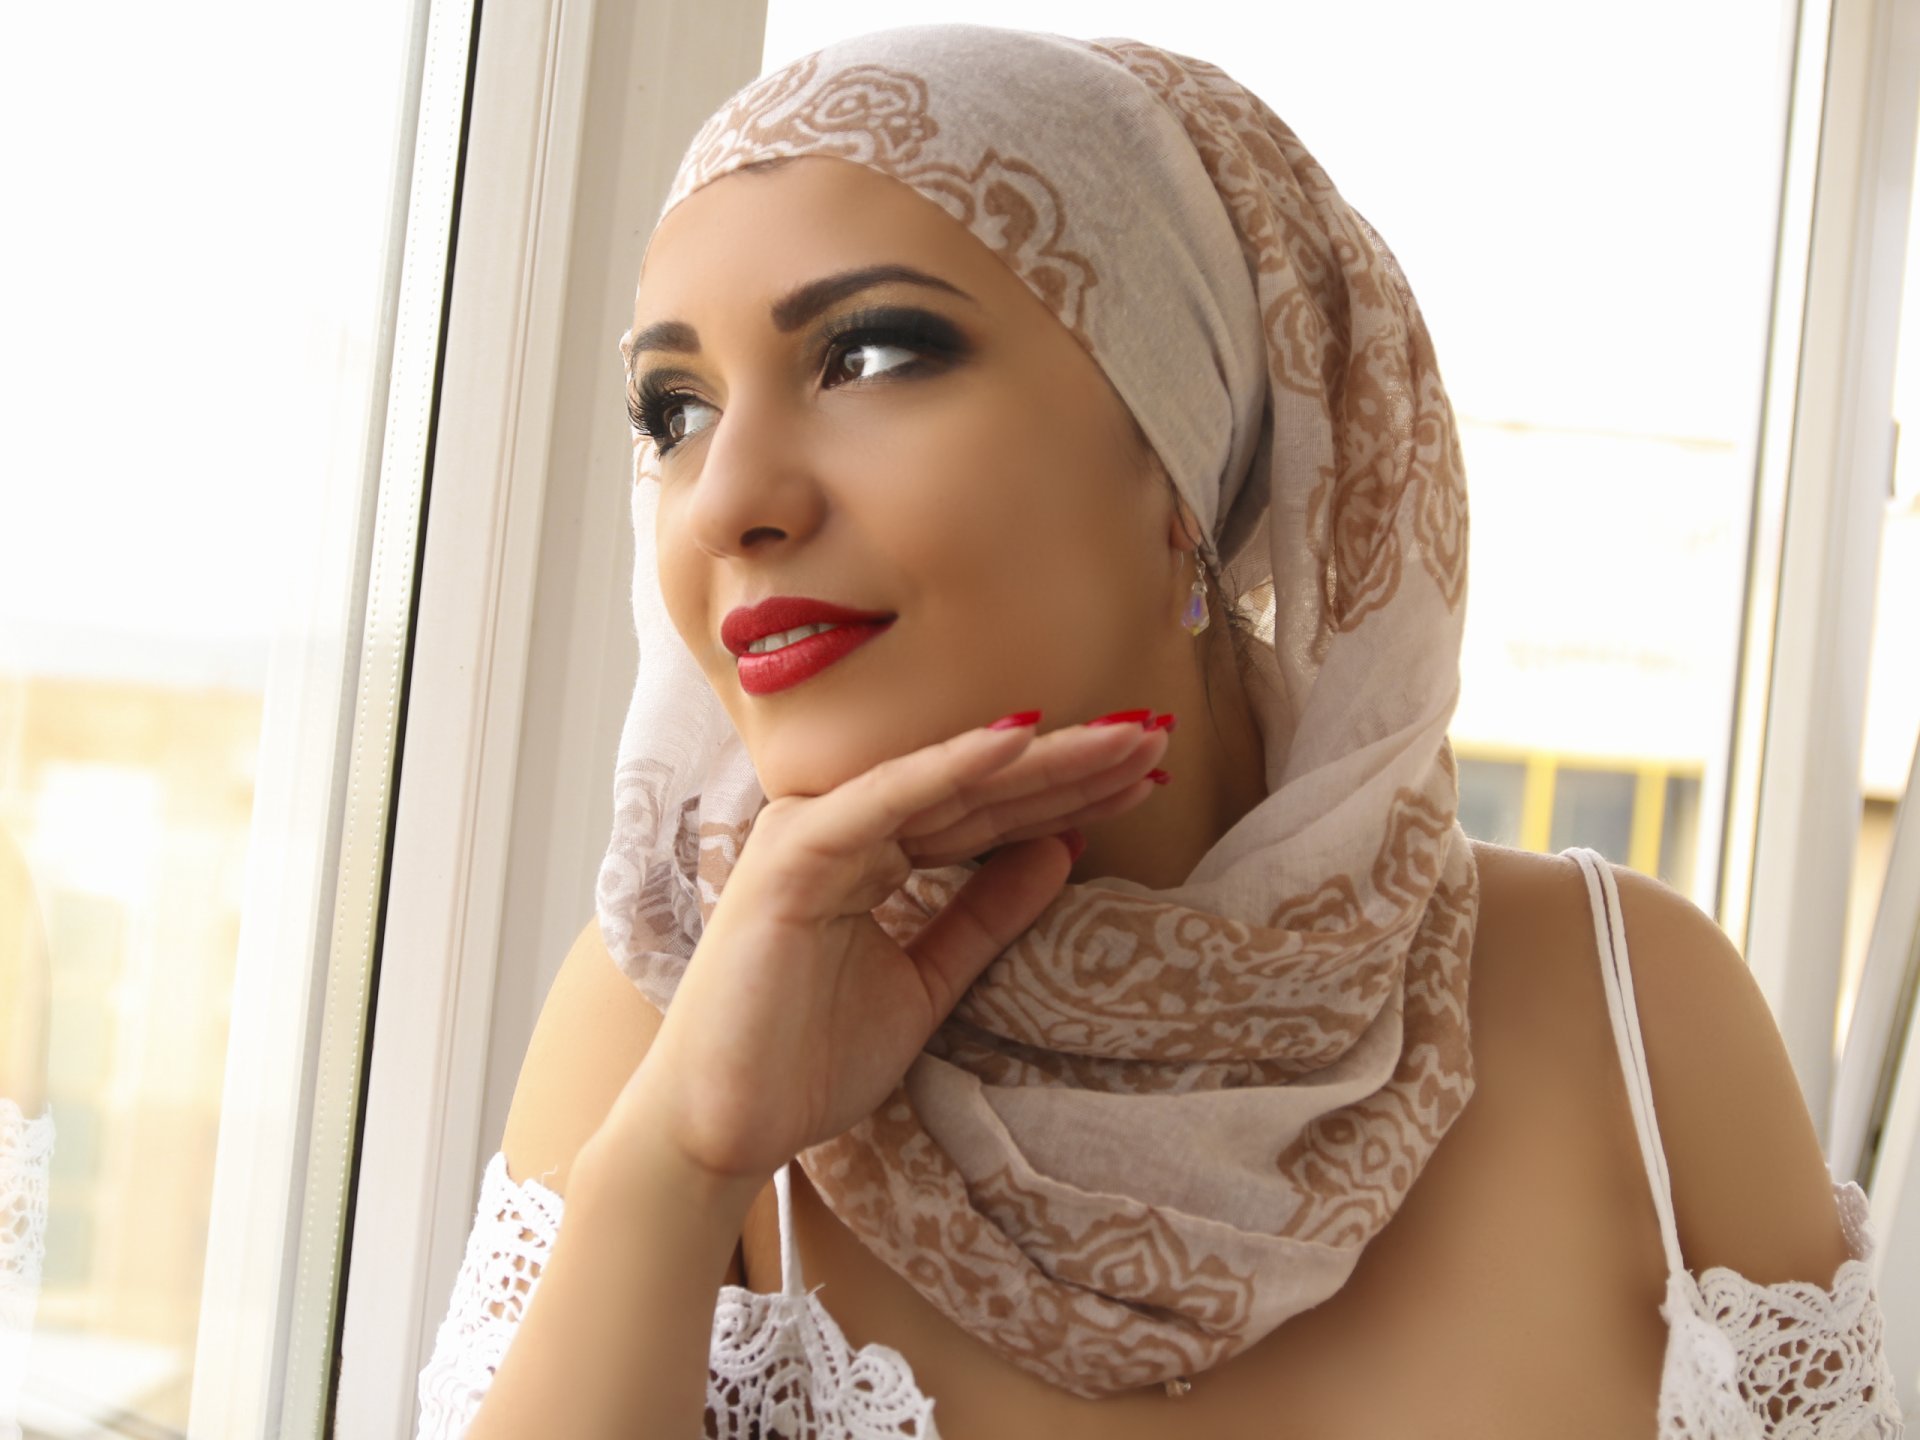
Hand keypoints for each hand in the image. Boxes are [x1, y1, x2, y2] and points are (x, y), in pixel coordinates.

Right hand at [598, 714, 1168, 1190]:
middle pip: (976, 790)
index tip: (1143, 778)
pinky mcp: (793, 857)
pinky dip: (950, 767)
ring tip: (1121, 735)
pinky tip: (1018, 738)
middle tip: (1154, 737)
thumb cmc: (804, 1059)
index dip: (1064, 796)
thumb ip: (985, 915)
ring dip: (1036, 758)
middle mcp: (842, 828)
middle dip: (1069, 766)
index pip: (984, 814)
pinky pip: (886, 802)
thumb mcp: (927, 981)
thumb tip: (1061, 852)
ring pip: (945, 785)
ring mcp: (813, 834)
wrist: (723, 1128)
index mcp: (869, 851)